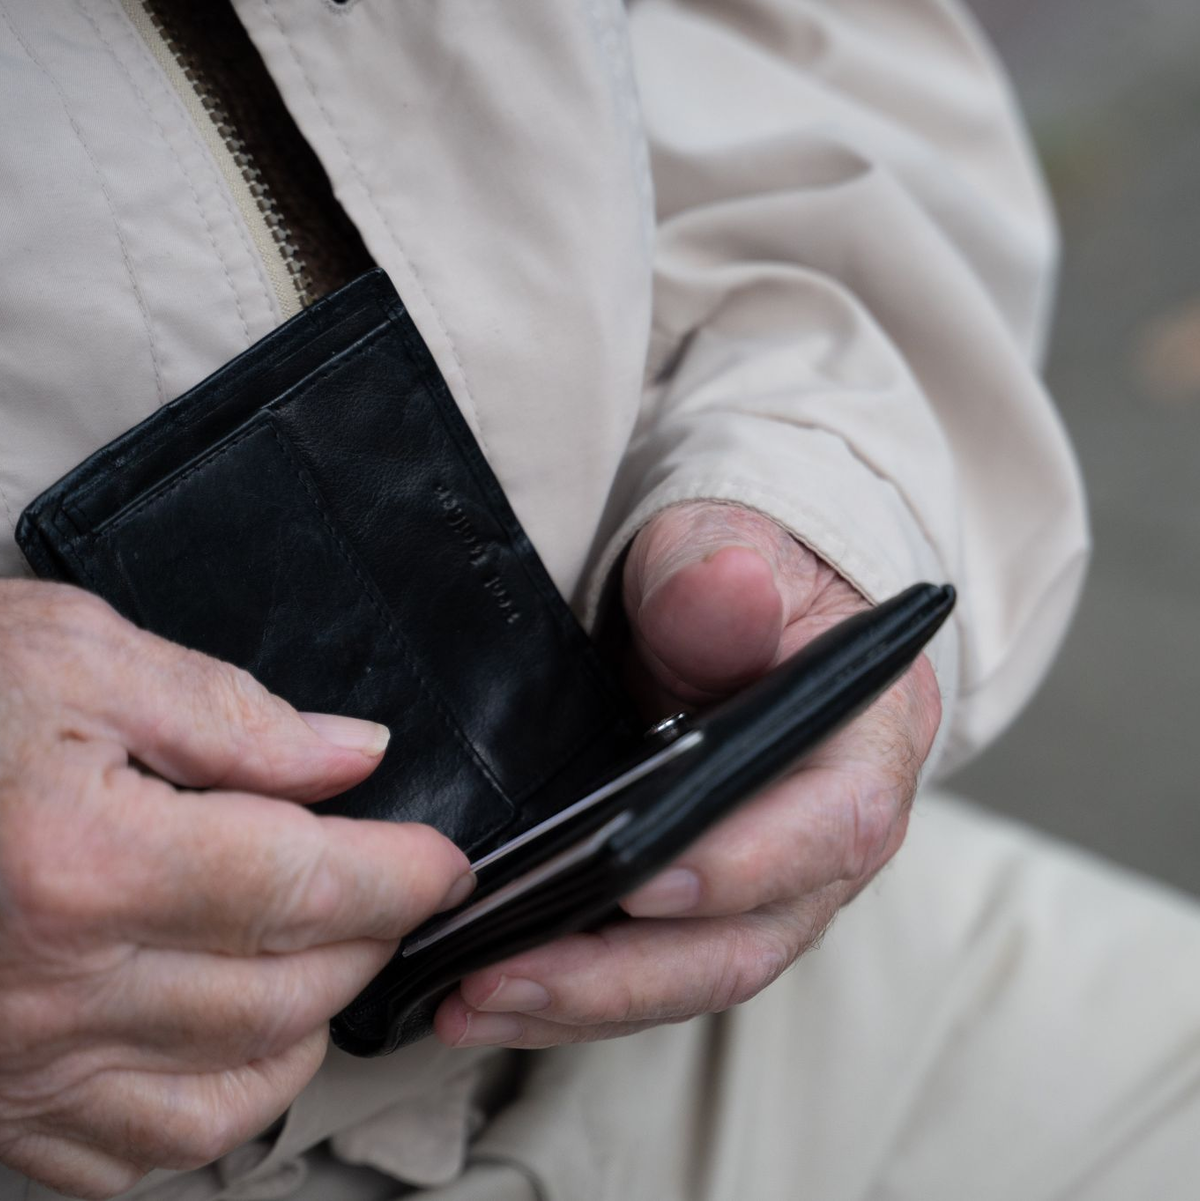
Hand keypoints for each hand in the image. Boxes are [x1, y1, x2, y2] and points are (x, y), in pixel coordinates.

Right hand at [0, 581, 469, 1198]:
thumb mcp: (78, 659)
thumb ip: (233, 715)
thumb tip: (355, 756)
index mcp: (89, 863)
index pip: (309, 885)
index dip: (405, 873)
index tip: (446, 863)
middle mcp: (59, 987)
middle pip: (290, 986)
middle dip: (372, 935)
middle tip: (388, 884)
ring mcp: (23, 1067)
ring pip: (238, 1090)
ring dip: (314, 1020)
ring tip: (325, 951)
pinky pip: (146, 1153)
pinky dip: (224, 1101)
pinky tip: (232, 1036)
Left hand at [435, 501, 941, 1047]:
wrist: (733, 606)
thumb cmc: (745, 574)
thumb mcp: (731, 547)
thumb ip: (723, 574)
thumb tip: (727, 589)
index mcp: (865, 748)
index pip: (829, 826)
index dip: (743, 864)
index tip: (641, 881)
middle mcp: (827, 839)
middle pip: (745, 940)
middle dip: (624, 974)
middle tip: (506, 978)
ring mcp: (769, 883)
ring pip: (688, 973)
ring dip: (580, 1000)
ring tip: (469, 1002)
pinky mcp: (709, 903)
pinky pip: (650, 967)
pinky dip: (573, 990)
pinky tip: (491, 991)